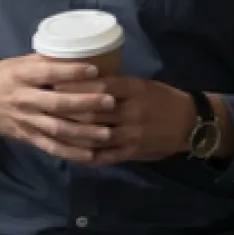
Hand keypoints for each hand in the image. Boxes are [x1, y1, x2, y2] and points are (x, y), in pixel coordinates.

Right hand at [0, 56, 118, 162]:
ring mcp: (25, 120)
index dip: (71, 71)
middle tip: (110, 101)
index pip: (48, 72)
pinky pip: (51, 147)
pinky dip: (71, 153)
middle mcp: (23, 98)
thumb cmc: (0, 77)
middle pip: (57, 103)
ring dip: (84, 132)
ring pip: (57, 129)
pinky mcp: (27, 137)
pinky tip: (91, 154)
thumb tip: (75, 53)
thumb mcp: (16, 63)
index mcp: (21, 75)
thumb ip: (43, 61)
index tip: (95, 69)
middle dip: (86, 103)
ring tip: (108, 132)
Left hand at [55, 76, 196, 164]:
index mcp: (134, 90)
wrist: (189, 123)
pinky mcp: (132, 152)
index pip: (100, 86)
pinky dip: (84, 155)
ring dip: (71, 132)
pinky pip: (104, 155)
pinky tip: (67, 151)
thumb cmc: (160, 98)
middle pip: (93, 110)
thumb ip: (115, 85)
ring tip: (50, 128)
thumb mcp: (140, 84)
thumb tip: (80, 79)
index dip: (75, 85)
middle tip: (43, 105)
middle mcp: (132, 111)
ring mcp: (132, 134)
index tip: (53, 82)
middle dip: (66, 109)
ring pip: (95, 134)